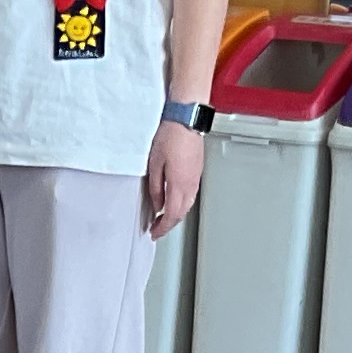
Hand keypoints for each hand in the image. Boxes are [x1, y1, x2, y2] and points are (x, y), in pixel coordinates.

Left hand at [144, 119, 205, 234]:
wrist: (186, 119)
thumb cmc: (170, 136)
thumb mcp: (154, 164)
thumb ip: (155, 188)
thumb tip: (157, 203)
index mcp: (179, 185)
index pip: (171, 215)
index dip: (162, 228)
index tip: (154, 233)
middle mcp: (190, 184)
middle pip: (181, 213)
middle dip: (168, 224)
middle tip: (157, 228)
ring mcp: (195, 178)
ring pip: (187, 205)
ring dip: (176, 215)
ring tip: (164, 217)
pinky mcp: (197, 171)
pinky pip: (191, 195)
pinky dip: (182, 203)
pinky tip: (174, 201)